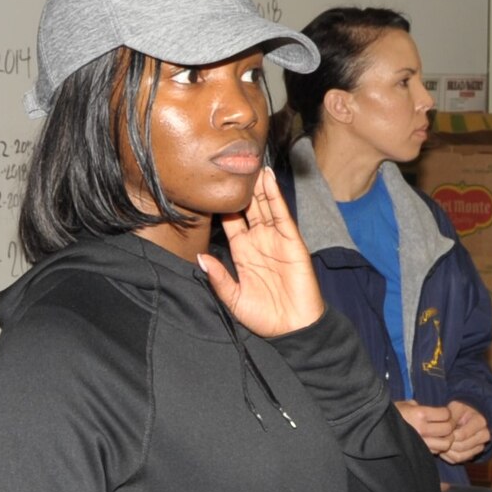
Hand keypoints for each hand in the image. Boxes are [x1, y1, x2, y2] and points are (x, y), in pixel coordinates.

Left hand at [197, 168, 324, 337]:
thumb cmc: (263, 317)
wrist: (292, 329)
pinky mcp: (292, 242)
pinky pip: (282, 215)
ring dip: (257, 185)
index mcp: (242, 252)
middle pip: (247, 208)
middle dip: (240, 187)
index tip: (209, 184)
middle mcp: (258, 241)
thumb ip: (217, 278)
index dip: (221, 204)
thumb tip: (199, 257)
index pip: (229, 221)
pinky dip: (275, 196)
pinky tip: (268, 180)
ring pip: (264, 206)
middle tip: (231, 162)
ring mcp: (276, 240)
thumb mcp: (232, 298)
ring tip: (250, 162)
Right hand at [396, 400, 455, 455]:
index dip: (447, 413)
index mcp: (419, 414)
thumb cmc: (390, 414)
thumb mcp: (404, 405)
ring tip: (440, 435)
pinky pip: (436, 451)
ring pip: (445, 443)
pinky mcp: (419, 451)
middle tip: (445, 424)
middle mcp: (422, 429)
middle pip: (448, 429)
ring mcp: (421, 442)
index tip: (443, 413)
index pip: (446, 414)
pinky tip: (432, 441)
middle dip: (449, 426)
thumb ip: (419, 406)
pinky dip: (438, 447)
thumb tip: (430, 409)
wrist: (374, 427)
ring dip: (446, 439)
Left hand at [439, 399, 491, 463]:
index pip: (462, 435)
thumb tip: (447, 428)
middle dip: (447, 443)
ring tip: (440, 442)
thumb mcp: (455, 408)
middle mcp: (484, 435)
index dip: (449, 434)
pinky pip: (457, 460)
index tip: (441, 430)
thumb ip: (451, 416)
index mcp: (480, 422)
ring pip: (460, 455)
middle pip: (461, 446)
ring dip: (446, 451)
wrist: (464, 419)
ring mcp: (480, 446)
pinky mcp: (473, 454)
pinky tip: (444, 448)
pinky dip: (447, 456)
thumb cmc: (458, 412)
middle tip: (439, 438)